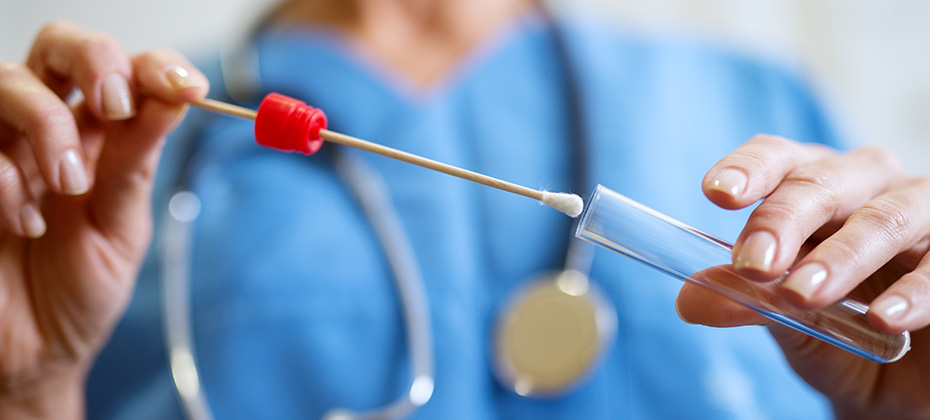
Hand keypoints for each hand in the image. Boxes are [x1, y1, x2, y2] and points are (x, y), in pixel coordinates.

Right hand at [0, 21, 207, 417]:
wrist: (33, 356)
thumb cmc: (78, 292)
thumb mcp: (121, 228)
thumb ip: (138, 163)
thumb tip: (177, 97)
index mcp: (100, 140)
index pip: (127, 72)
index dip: (155, 66)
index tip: (187, 87)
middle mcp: (48, 131)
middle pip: (59, 47)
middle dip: (94, 61)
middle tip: (114, 106)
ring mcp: (0, 150)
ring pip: (8, 81)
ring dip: (48, 124)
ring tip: (69, 185)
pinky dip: (5, 178)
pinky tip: (26, 223)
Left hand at [676, 135, 929, 418]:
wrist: (902, 382)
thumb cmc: (839, 332)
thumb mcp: (786, 321)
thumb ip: (745, 302)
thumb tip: (687, 301)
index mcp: (813, 188)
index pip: (778, 159)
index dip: (748, 168)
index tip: (716, 192)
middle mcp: (867, 187)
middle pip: (822, 183)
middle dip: (782, 220)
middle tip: (753, 264)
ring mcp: (921, 215)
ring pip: (884, 218)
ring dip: (842, 256)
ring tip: (803, 295)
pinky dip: (914, 292)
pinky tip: (885, 318)